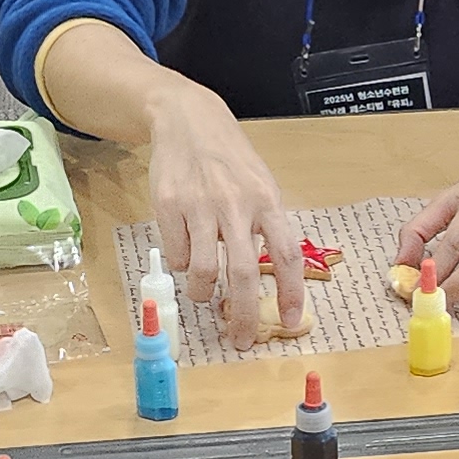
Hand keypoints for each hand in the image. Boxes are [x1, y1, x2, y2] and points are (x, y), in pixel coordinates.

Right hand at [145, 81, 305, 348]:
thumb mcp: (260, 184)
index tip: (289, 321)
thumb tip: (277, 279)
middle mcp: (235, 204)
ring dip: (203, 293)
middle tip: (238, 338)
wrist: (188, 119)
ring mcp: (199, 205)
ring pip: (201, 271)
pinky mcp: (168, 205)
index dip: (290, 293)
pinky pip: (176, 255)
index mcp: (267, 201)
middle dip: (241, 315)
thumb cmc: (230, 160)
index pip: (286, 256)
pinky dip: (181, 265)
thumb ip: (268, 226)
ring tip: (204, 294)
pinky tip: (185, 252)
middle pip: (242, 274)